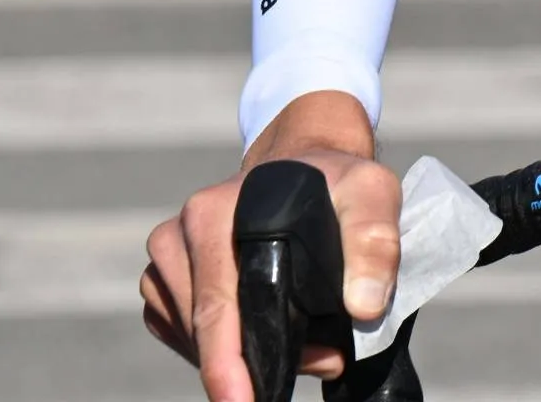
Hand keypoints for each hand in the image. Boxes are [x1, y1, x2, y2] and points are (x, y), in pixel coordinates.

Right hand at [140, 90, 403, 401]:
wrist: (305, 163)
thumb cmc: (336, 182)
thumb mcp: (372, 193)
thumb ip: (376, 243)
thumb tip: (364, 307)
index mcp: (216, 214)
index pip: (217, 306)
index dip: (230, 364)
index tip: (245, 401)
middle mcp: (180, 232)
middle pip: (202, 329)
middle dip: (247, 367)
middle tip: (308, 371)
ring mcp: (166, 256)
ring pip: (189, 336)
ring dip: (237, 356)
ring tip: (298, 346)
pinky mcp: (164, 278)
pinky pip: (178, 333)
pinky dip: (214, 346)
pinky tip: (256, 333)